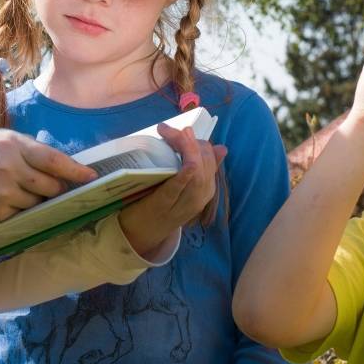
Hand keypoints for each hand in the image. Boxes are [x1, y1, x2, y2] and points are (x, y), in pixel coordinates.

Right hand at [0, 130, 97, 221]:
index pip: (53, 160)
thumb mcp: (4, 140)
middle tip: (55, 186)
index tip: (91, 176)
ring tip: (24, 190)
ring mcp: (3, 193)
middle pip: (50, 186)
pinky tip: (11, 200)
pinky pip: (23, 214)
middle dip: (57, 188)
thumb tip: (62, 167)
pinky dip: (23, 209)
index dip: (75, 170)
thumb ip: (31, 151)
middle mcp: (10, 169)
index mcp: (14, 146)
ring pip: (38, 203)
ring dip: (39, 200)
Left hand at [118, 124, 225, 258]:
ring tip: (175, 135)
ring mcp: (184, 204)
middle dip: (191, 142)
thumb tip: (222, 148)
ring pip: (196, 174)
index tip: (183, 130)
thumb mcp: (184, 185)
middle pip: (204, 164)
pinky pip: (179, 188)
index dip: (199, 141)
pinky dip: (186, 174)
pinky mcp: (164, 206)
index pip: (210, 159)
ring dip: (187, 150)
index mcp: (206, 189)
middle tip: (172, 130)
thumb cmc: (162, 204)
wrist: (140, 234)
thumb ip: (199, 168)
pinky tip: (187, 163)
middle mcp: (200, 197)